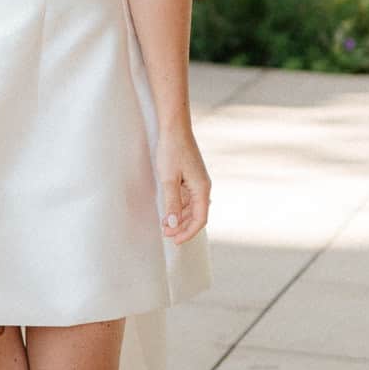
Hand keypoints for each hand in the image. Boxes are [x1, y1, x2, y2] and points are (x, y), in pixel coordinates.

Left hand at [157, 129, 209, 243]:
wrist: (174, 128)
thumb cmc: (172, 150)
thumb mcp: (169, 179)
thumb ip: (172, 203)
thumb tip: (173, 224)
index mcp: (202, 189)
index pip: (200, 219)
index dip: (188, 232)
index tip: (174, 241)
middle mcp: (203, 187)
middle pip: (197, 215)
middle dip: (183, 227)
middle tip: (165, 234)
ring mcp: (198, 182)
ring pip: (192, 208)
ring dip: (180, 218)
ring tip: (164, 225)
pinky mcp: (191, 177)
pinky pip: (188, 198)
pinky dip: (179, 207)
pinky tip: (168, 211)